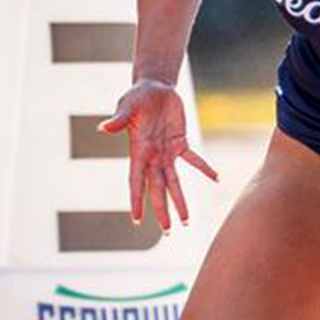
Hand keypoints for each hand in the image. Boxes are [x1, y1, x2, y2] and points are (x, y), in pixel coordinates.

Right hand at [98, 79, 218, 231]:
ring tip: (187, 222)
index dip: (136, 199)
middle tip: (167, 231)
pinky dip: (204, 168)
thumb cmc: (136, 97)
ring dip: (180, 201)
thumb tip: (104, 128)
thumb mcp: (126, 106)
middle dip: (161, 210)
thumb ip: (119, 120)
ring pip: (174, 182)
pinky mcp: (181, 143)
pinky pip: (194, 159)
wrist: (154, 87)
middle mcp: (152, 157)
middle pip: (157, 189)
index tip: (136, 219)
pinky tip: (215, 178)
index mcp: (137, 151)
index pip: (136, 181)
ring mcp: (167, 152)